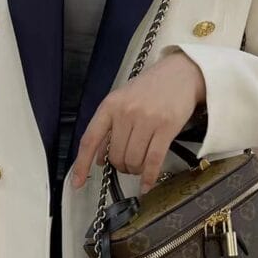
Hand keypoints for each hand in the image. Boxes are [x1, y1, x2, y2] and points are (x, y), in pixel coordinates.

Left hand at [71, 49, 205, 194]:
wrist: (180, 73)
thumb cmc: (150, 89)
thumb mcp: (122, 101)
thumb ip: (109, 128)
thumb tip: (98, 159)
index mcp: (110, 105)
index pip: (90, 139)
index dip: (82, 164)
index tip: (77, 182)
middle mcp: (126, 112)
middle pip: (115, 155)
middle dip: (120, 166)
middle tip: (127, 164)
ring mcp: (147, 119)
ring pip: (133, 160)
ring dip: (135, 169)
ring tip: (139, 165)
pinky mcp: (166, 127)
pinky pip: (153, 160)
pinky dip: (149, 176)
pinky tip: (146, 184)